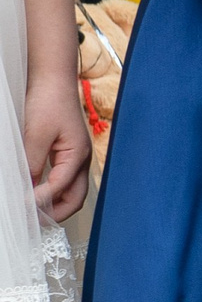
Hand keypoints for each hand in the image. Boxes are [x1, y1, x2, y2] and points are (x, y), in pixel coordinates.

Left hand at [24, 71, 90, 223]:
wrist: (53, 79)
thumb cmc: (48, 101)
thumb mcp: (36, 134)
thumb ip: (31, 164)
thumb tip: (25, 191)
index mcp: (78, 155)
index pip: (60, 188)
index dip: (40, 202)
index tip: (21, 209)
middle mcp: (81, 160)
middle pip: (74, 199)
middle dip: (55, 214)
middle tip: (31, 222)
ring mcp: (76, 158)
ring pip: (70, 193)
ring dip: (53, 206)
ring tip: (32, 213)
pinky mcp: (67, 155)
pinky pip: (63, 182)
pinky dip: (51, 193)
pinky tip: (35, 194)